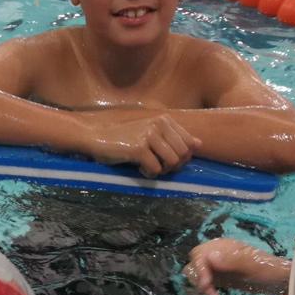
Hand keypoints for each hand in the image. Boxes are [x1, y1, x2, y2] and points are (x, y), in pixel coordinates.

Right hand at [78, 111, 193, 176]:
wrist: (95, 137)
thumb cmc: (123, 138)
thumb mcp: (151, 133)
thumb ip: (174, 137)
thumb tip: (199, 144)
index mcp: (165, 120)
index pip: (190, 143)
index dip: (183, 158)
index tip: (167, 159)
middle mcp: (159, 124)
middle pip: (184, 154)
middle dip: (174, 166)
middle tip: (158, 166)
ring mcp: (149, 135)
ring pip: (172, 162)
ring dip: (162, 170)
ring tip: (149, 167)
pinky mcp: (138, 148)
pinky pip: (155, 169)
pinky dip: (149, 173)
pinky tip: (139, 168)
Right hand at [182, 239, 287, 294]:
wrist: (282, 280)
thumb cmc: (270, 269)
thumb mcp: (254, 265)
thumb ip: (233, 261)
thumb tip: (210, 257)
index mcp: (224, 247)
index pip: (200, 254)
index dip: (199, 268)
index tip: (206, 284)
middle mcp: (218, 254)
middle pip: (195, 264)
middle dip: (198, 279)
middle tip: (211, 294)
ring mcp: (218, 267)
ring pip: (198, 275)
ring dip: (202, 288)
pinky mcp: (221, 279)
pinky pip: (206, 285)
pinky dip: (208, 294)